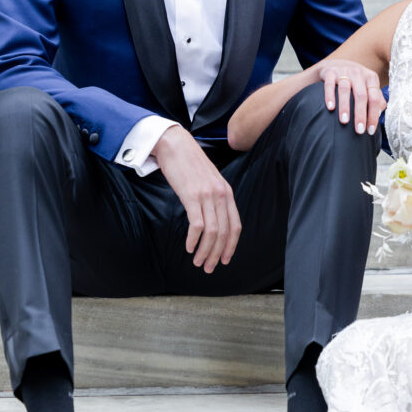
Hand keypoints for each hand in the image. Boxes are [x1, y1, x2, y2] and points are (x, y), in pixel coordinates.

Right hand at [152, 125, 241, 272]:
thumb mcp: (209, 180)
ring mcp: (207, 195)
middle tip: (208, 268)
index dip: (231, 246)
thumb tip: (213, 219)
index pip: (236, 226)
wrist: (175, 144)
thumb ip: (214, 197)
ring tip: (197, 262)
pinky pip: (197, 225)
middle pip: (224, 233)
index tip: (224, 260)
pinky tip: (188, 248)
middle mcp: (221, 194)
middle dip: (217, 254)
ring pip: (212, 232)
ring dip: (205, 251)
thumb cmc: (189, 163)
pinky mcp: (191, 195)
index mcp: (227, 192)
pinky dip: (193, 240)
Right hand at [318, 59, 385, 134]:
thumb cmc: (357, 82)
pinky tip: (330, 108)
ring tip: (344, 122)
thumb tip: (380, 114)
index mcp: (371, 78)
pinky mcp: (330, 72)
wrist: (338, 65)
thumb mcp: (369, 87)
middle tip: (359, 130)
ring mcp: (344, 71)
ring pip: (345, 89)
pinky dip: (330, 96)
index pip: (375, 98)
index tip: (370, 131)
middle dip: (360, 114)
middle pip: (361, 95)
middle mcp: (358, 73)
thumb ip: (377, 99)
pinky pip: (329, 84)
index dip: (373, 115)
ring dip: (345, 106)